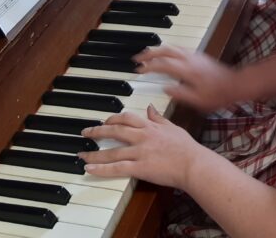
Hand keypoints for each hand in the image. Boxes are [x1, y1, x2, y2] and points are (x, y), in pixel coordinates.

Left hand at [79, 105, 200, 188]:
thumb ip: (159, 118)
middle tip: (86, 133)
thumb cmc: (186, 147)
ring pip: (112, 151)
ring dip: (94, 153)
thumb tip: (150, 107)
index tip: (105, 121)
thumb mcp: (173, 126)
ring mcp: (140, 152)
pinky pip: (117, 168)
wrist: (193, 164)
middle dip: (97, 131)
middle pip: (114, 131)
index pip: (126, 118)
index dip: (112, 118)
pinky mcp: (140, 167)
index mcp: (150, 126)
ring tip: (82, 155)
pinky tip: (90, 168)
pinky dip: (101, 168)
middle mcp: (142, 137)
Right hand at [136, 44, 239, 111]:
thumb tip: (165, 88)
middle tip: (138, 59)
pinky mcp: (199, 55)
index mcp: (187, 70)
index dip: (149, 66)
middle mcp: (190, 59)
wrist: (235, 84)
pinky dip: (168, 49)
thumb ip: (180, 94)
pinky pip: (179, 48)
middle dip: (149, 53)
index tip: (139, 70)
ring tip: (148, 55)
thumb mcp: (198, 100)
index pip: (163, 64)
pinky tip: (165, 55)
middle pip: (165, 50)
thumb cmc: (218, 95)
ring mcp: (195, 55)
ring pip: (172, 47)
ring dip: (158, 50)